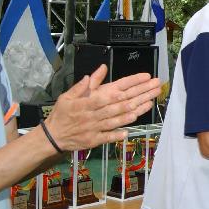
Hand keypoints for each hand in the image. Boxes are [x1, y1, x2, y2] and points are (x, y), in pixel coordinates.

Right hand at [43, 65, 161, 150]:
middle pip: (122, 103)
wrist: (52, 136)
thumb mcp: (68, 96)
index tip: (146, 77)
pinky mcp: (95, 140)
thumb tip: (101, 69)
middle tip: (156, 87)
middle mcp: (94, 113)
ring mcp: (95, 127)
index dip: (131, 83)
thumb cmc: (62, 113)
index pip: (114, 90)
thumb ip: (85, 84)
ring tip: (151, 102)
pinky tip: (131, 128)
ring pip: (119, 118)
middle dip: (141, 94)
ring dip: (136, 111)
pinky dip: (120, 133)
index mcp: (88, 101)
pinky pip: (109, 136)